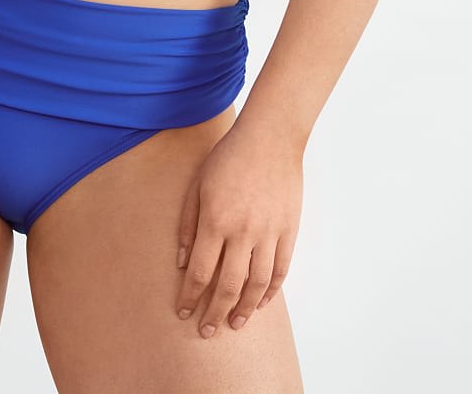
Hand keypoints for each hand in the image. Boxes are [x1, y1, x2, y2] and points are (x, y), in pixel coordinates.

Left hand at [173, 121, 302, 336]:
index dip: (190, 296)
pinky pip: (280, 271)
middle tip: (207, 331)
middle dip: (215, 313)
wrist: (270, 138)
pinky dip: (270, 292)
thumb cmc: (228, 158)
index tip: (183, 311)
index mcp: (216, 220)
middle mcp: (243, 232)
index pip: (200, 272)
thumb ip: (189, 224)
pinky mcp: (289, 231)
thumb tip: (182, 262)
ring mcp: (269, 233)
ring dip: (244, 309)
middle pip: (228, 286)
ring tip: (234, 324)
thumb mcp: (198, 185)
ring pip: (257, 285)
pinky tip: (259, 302)